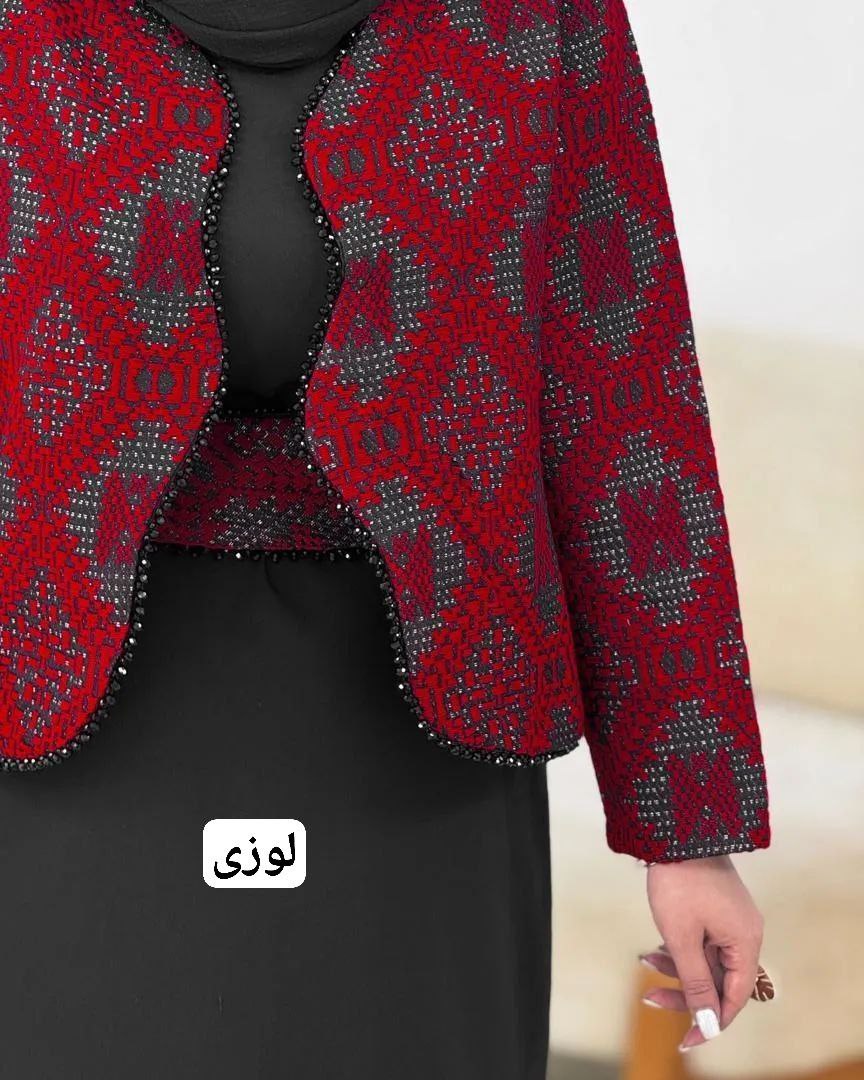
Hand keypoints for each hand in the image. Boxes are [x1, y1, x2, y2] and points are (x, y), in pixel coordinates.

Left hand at [640, 854, 764, 1051]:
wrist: (674, 830)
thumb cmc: (679, 881)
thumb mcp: (682, 937)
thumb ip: (696, 982)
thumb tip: (708, 1021)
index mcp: (745, 941)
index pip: (735, 997)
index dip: (711, 1020)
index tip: (686, 1039)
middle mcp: (744, 932)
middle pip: (718, 980)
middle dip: (684, 990)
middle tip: (649, 997)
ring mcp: (730, 919)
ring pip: (705, 960)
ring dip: (675, 966)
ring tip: (644, 959)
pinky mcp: (715, 908)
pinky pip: (700, 941)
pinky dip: (678, 948)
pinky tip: (654, 947)